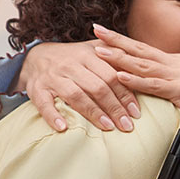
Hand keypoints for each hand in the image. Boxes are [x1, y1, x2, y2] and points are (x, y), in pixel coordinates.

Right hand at [18, 40, 139, 131]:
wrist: (36, 56)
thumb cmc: (73, 58)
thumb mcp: (94, 51)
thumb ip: (116, 57)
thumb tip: (143, 68)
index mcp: (88, 55)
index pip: (112, 76)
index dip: (126, 95)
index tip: (136, 113)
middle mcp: (71, 64)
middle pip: (97, 87)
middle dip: (115, 108)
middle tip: (127, 125)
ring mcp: (53, 76)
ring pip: (76, 95)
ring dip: (93, 113)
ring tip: (108, 127)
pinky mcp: (37, 88)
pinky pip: (44, 103)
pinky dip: (53, 115)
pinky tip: (63, 128)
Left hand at [92, 25, 179, 121]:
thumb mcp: (179, 84)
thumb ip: (162, 78)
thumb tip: (139, 75)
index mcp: (174, 61)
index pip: (144, 48)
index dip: (122, 40)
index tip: (102, 32)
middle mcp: (176, 64)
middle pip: (141, 50)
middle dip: (117, 40)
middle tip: (96, 30)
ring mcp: (179, 76)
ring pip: (144, 65)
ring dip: (120, 58)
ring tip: (100, 52)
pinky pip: (155, 85)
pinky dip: (136, 81)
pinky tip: (120, 77)